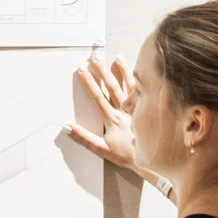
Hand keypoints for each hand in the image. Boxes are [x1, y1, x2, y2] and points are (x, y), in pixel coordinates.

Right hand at [65, 53, 145, 175]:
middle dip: (102, 71)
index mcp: (112, 118)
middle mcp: (124, 110)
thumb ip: (83, 137)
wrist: (151, 159)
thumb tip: (66, 127)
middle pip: (112, 86)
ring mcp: (136, 109)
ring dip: (122, 71)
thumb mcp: (101, 149)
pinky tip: (138, 73)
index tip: (81, 69)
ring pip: (129, 86)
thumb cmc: (126, 155)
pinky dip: (139, 81)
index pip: (97, 96)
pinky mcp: (145, 110)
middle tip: (95, 57)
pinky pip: (142, 92)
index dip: (88, 81)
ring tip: (117, 58)